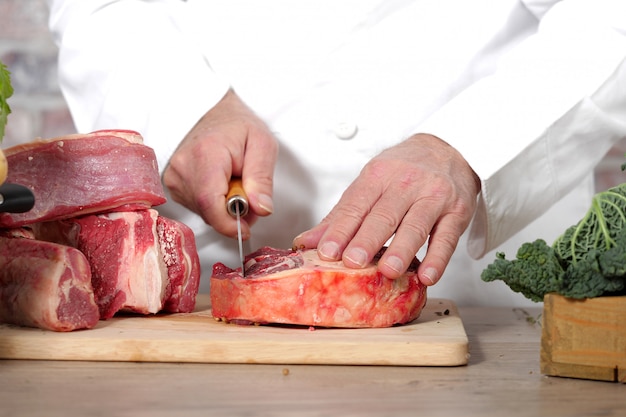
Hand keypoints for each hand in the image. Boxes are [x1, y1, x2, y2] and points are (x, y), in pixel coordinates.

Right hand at [162, 89, 277, 238]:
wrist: (213, 111)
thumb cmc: (238, 125)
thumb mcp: (263, 145)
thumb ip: (263, 179)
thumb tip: (261, 209)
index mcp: (206, 154)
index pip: (210, 202)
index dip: (228, 224)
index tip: (245, 230)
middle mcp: (183, 167)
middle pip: (208, 211)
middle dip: (232, 214)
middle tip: (250, 194)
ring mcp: (174, 176)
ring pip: (203, 211)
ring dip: (223, 208)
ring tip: (234, 182)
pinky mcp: (172, 184)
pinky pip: (196, 206)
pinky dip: (213, 203)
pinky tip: (220, 184)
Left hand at [293, 133, 479, 285]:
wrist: (448, 147)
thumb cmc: (403, 170)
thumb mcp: (370, 182)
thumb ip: (341, 215)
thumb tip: (306, 242)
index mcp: (378, 176)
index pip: (356, 205)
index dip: (340, 229)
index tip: (326, 251)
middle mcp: (406, 184)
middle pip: (384, 215)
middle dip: (367, 239)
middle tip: (352, 262)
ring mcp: (434, 197)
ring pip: (416, 225)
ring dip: (402, 250)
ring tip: (388, 271)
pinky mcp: (457, 212)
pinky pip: (447, 237)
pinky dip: (438, 258)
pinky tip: (427, 276)